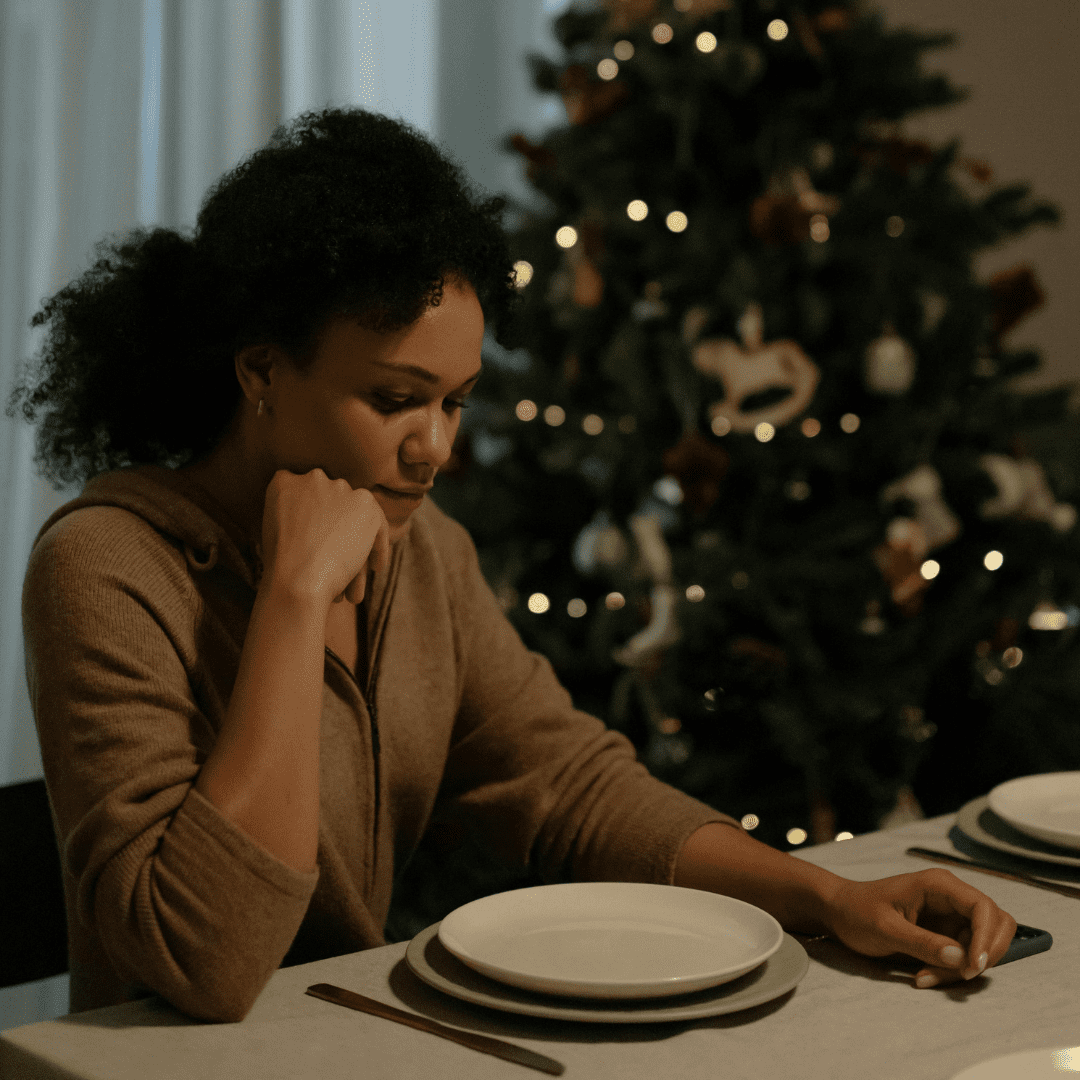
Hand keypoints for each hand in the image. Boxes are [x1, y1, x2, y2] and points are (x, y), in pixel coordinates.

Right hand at [259, 468, 390, 606]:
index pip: (303, 494)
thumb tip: (310, 523)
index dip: (312, 516)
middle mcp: (313, 478)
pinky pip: (378, 524)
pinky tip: (375, 566)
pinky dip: (378, 547)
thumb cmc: (282, 566)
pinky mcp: (365, 502)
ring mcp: (340, 488)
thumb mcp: (272, 532)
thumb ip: (291, 516)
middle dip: (335, 529)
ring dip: (356, 544)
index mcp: (284, 482)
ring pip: (354, 517)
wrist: (300, 576)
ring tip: (356, 574)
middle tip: (337, 557)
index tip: (315, 536)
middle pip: (332, 503)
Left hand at [819, 867, 1016, 987]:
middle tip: (961, 975)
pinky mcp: (947, 934)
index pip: (983, 906)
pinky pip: (965, 956)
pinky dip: (952, 970)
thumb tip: (961, 957)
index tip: (974, 965)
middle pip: (996, 923)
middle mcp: (951, 897)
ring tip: (927, 977)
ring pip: (983, 944)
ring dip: (964, 966)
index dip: (987, 937)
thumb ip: (922, 942)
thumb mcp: (885, 929)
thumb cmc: (857, 911)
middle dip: (985, 952)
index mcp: (938, 884)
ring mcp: (951, 916)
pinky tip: (923, 976)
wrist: (839, 912)